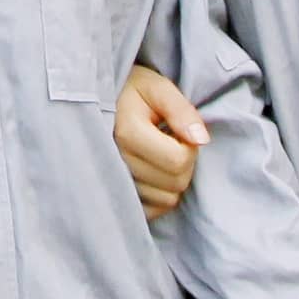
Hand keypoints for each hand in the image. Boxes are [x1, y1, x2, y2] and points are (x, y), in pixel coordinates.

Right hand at [113, 68, 205, 215]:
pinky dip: (159, 195)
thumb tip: (201, 140)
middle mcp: (116, 161)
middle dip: (184, 163)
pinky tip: (152, 171)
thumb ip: (182, 111)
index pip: (178, 160)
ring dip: (172, 179)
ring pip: (166, 199)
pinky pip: (152, 211)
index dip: (189, 147)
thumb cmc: (132, 91)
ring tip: (158, 154)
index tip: (180, 131)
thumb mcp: (158, 88)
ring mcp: (112, 182)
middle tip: (171, 141)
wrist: (97, 99)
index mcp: (127, 133)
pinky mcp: (114, 195)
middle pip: (175, 182)